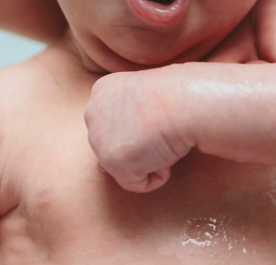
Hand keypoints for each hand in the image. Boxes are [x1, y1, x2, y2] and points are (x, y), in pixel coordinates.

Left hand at [84, 70, 190, 192]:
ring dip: (149, 160)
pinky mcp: (111, 161)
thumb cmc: (177, 97)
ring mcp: (98, 138)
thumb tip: (134, 136)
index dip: (142, 128)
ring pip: (125, 166)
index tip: (158, 118)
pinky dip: (156, 175)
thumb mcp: (144, 96)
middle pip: (117, 147)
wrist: (183, 102)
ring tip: (163, 140)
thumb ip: (130, 113)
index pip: (116, 125)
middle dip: (141, 146)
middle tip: (161, 131)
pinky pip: (136, 183)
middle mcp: (92, 113)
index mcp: (102, 92)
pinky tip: (165, 153)